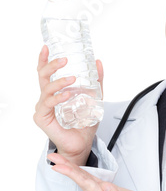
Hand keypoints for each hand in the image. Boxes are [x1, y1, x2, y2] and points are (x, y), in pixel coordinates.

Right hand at [34, 45, 103, 165]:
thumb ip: (96, 82)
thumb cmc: (84, 123)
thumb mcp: (94, 98)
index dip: (44, 59)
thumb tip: (98, 62)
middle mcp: (46, 98)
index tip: (47, 47)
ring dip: (59, 82)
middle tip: (65, 60)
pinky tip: (67, 95)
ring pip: (46, 89)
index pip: (46, 73)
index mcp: (55, 92)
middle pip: (43, 76)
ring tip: (72, 79)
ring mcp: (43, 107)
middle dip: (52, 65)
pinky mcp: (42, 118)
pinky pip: (48, 104)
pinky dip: (57, 98)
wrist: (83, 143)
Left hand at [47, 152, 158, 190]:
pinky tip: (76, 170)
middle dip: (65, 168)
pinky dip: (80, 173)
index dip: (71, 172)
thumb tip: (104, 187)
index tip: (58, 165)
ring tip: (59, 161)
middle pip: (80, 180)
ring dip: (70, 170)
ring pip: (83, 180)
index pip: (85, 182)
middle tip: (52, 157)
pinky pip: (90, 180)